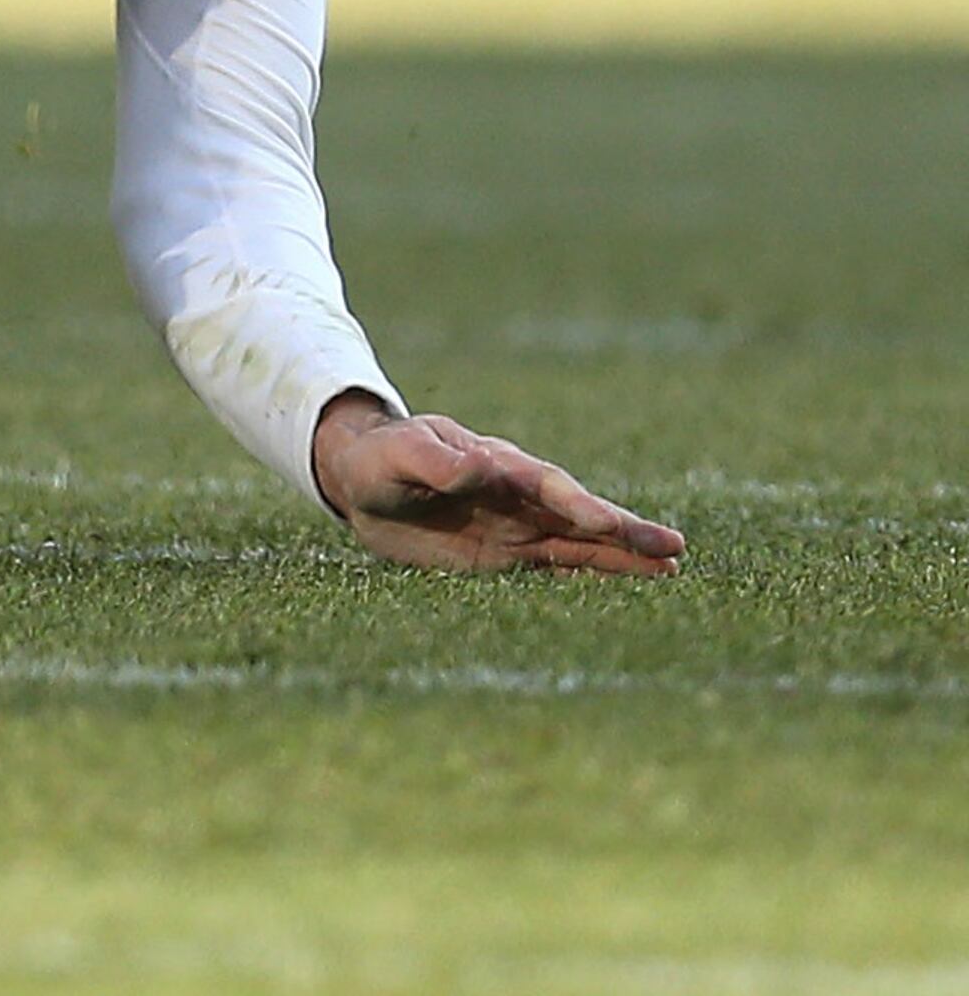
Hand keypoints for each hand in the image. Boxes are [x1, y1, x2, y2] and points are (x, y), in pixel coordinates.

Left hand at [310, 391, 684, 576]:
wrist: (361, 477)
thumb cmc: (379, 458)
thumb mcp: (398, 454)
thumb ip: (435, 460)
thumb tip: (479, 468)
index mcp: (496, 464)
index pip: (546, 486)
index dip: (578, 505)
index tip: (610, 524)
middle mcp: (517, 496)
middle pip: (579, 515)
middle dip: (624, 531)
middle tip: (675, 549)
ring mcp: (517, 525)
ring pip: (579, 542)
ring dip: (622, 554)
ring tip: (672, 567)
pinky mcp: (508, 554)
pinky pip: (557, 564)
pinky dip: (593, 572)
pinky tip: (629, 583)